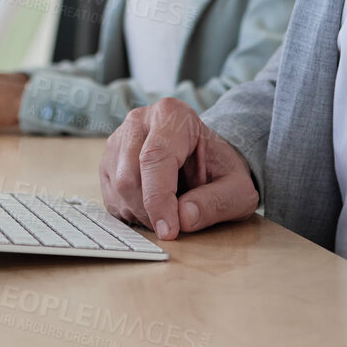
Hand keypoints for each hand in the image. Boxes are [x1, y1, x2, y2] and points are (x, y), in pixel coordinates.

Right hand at [99, 98, 258, 240]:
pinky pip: (110, 197)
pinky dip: (131, 213)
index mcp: (172, 115)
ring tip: (168, 211)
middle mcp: (139, 121)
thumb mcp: (237, 189)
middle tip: (174, 225)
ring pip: (117, 188)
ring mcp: (118, 140)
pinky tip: (153, 207)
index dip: (159, 199)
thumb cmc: (220, 169)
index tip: (170, 231)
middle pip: (129, 176)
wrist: (206, 159)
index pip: (155, 157)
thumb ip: (216, 202)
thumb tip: (183, 218)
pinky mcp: (109, 162)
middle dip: (150, 211)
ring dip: (140, 214)